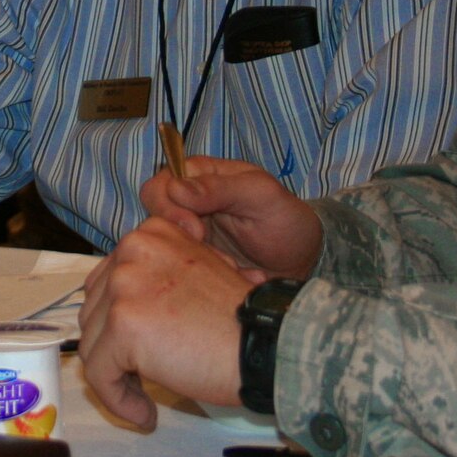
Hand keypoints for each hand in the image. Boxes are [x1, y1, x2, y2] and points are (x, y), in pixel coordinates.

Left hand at [79, 218, 261, 430]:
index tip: (139, 347)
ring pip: (91, 342)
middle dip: (112, 346)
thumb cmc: (241, 320)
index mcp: (150, 234)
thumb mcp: (198, 272)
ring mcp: (124, 286)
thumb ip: (158, 277)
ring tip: (145, 396)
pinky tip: (145, 414)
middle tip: (141, 374)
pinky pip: (99, 372)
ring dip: (115, 374)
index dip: (117, 320)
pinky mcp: (124, 326)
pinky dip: (116, 399)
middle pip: (93, 310)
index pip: (107, 281)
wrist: (265, 345)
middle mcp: (131, 251)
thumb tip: (123, 307)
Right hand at [140, 156, 323, 278]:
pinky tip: (231, 277)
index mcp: (200, 176)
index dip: (169, 207)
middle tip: (207, 252)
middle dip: (177, 240)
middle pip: (153, 217)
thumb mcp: (262, 195)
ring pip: (164, 248)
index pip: (161, 184)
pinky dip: (202, 279)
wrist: (302, 261)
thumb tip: (176, 188)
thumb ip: (221, 188)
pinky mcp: (194, 263)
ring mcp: (189, 236)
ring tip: (228, 267)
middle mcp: (188, 205)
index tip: (196, 230)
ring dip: (193, 261)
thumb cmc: (285, 218)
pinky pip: (180, 271)